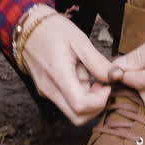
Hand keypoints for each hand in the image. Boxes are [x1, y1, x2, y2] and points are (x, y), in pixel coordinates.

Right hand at [19, 6, 113, 124]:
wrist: (28, 27)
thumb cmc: (53, 30)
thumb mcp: (80, 40)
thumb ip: (98, 62)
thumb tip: (117, 76)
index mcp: (58, 75)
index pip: (81, 106)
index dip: (100, 100)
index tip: (106, 85)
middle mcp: (49, 89)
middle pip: (78, 117)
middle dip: (96, 106)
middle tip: (101, 85)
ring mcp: (46, 92)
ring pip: (73, 113)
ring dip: (88, 101)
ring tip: (89, 76)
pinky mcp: (46, 91)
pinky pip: (66, 103)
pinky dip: (79, 96)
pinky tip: (80, 76)